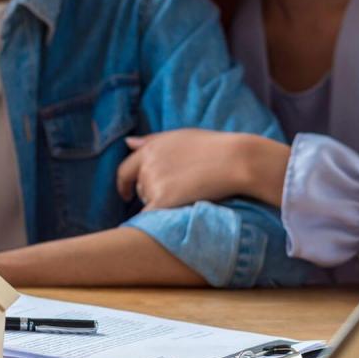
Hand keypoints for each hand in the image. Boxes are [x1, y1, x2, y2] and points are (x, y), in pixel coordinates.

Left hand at [116, 130, 289, 209]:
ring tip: (188, 195)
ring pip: (149, 202)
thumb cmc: (213, 146)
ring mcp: (153, 183)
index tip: (126, 194)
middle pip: (140, 189)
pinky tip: (171, 218)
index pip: (125, 170)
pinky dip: (156, 221)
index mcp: (149, 149)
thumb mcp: (180, 136)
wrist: (234, 160)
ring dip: (161, 203)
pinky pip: (149, 218)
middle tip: (179, 192)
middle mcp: (146, 166)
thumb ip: (151, 140)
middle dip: (153, 193)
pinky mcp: (162, 200)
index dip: (124, 184)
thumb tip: (127, 142)